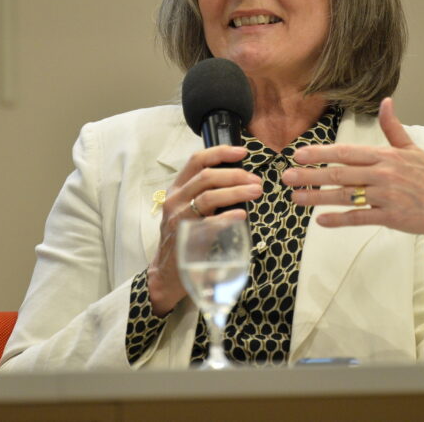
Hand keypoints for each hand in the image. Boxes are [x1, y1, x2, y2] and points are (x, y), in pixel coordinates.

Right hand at [146, 145, 261, 315]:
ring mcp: (178, 218)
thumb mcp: (190, 208)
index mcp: (178, 188)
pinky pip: (208, 223)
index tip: (243, 152)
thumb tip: (241, 180)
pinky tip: (242, 215)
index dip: (220, 152)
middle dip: (235, 175)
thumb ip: (208, 192)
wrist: (167, 271)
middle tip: (256, 181)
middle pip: (206, 176)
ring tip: (256, 192)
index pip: (197, 160)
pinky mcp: (185, 238)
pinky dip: (226, 217)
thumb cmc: (184, 236)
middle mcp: (176, 199)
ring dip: (236, 192)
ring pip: (208, 196)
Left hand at [284, 97, 423, 252]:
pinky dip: (340, 220)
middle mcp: (384, 174)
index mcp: (386, 155)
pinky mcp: (390, 216)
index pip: (346, 152)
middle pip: (340, 173)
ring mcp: (386, 196)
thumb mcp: (412, 149)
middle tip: (287, 177)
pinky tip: (321, 221)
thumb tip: (386, 101)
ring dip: (318, 198)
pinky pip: (360, 217)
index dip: (320, 153)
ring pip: (345, 196)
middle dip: (310, 175)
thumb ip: (393, 127)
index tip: (298, 154)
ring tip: (296, 198)